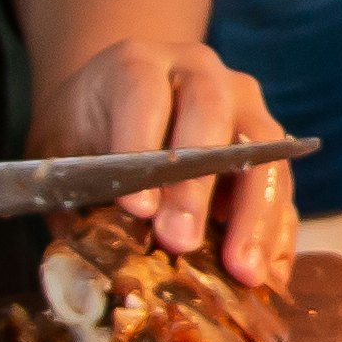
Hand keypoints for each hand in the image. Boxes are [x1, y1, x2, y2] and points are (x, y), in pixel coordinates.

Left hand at [35, 32, 299, 288]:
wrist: (117, 107)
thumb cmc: (86, 136)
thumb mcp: (60, 156)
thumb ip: (73, 200)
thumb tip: (95, 264)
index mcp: (137, 65)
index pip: (143, 96)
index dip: (141, 147)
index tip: (138, 209)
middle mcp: (201, 74)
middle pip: (212, 117)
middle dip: (196, 187)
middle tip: (181, 242)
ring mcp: (245, 108)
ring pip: (264, 154)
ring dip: (255, 217)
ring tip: (242, 272)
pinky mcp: (269, 150)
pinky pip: (282, 190)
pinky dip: (276, 234)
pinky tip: (266, 276)